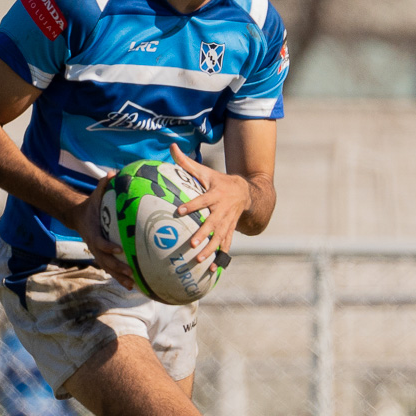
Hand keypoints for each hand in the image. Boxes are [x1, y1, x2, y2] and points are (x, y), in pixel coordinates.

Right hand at [69, 175, 134, 288]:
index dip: (109, 247)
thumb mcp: (95, 194)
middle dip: (118, 268)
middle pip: (106, 261)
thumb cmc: (91, 205)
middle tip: (132, 273)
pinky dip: (120, 278)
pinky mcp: (102, 257)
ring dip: (120, 277)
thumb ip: (103, 185)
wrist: (78, 217)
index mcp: (93, 234)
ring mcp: (98, 254)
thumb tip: (112, 173)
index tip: (119, 249)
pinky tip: (134, 285)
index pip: (101, 243)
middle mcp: (95, 247)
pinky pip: (111, 269)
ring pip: (109, 269)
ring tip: (133, 285)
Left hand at [170, 143, 252, 257]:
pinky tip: (212, 270)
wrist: (245, 192)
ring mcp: (228, 222)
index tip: (179, 211)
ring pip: (219, 237)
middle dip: (203, 234)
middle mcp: (222, 210)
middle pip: (212, 223)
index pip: (202, 200)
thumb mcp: (205, 171)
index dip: (191, 205)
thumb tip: (171, 146)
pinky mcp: (230, 230)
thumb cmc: (218, 181)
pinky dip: (220, 258)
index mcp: (215, 194)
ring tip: (198, 260)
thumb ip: (186, 162)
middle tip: (191, 244)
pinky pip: (226, 245)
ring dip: (210, 250)